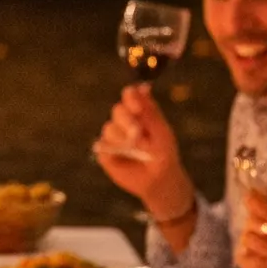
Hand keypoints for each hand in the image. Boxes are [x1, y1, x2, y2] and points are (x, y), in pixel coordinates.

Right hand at [92, 83, 186, 210]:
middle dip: (127, 119)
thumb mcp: (161, 132)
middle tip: (137, 131)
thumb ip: (151, 113)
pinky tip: (124, 155)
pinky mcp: (105, 152)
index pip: (130, 95)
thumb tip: (143, 87)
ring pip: (109, 128)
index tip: (137, 107)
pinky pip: (102, 145)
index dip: (131, 97)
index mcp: (139, 112)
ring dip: (122, 138)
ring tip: (136, 149)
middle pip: (118, 110)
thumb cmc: (164, 153)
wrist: (159, 180)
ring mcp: (113, 137)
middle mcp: (124, 122)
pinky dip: (113, 149)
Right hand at [235, 196, 266, 267]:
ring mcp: (254, 248)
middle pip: (250, 220)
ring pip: (245, 237)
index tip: (253, 199)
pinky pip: (243, 257)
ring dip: (260, 245)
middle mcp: (261, 231)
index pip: (258, 204)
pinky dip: (256, 261)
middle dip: (259, 224)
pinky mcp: (249, 265)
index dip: (254, 201)